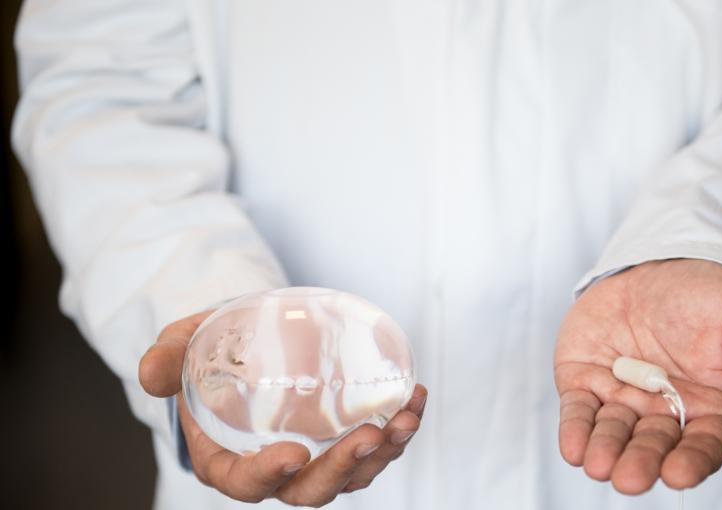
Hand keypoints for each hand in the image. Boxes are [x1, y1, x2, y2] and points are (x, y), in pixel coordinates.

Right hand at [139, 311, 426, 506]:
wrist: (246, 340)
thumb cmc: (210, 350)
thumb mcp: (181, 347)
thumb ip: (166, 359)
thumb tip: (151, 373)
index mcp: (228, 458)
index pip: (245, 484)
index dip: (267, 477)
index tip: (293, 454)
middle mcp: (276, 466)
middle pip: (310, 489)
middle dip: (342, 469)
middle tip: (369, 436)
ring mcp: (315, 453)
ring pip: (352, 474)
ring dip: (384, 453)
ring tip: (405, 419)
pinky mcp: (343, 434)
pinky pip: (375, 445)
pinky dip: (399, 427)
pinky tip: (415, 398)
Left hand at [554, 259, 721, 493]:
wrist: (651, 268)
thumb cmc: (703, 295)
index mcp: (708, 405)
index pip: (703, 443)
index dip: (692, 461)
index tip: (678, 475)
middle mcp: (663, 411)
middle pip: (654, 445)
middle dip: (642, 462)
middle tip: (630, 478)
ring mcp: (622, 399)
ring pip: (614, 434)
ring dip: (605, 450)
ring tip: (597, 465)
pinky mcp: (585, 384)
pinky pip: (579, 412)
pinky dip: (575, 430)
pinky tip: (572, 447)